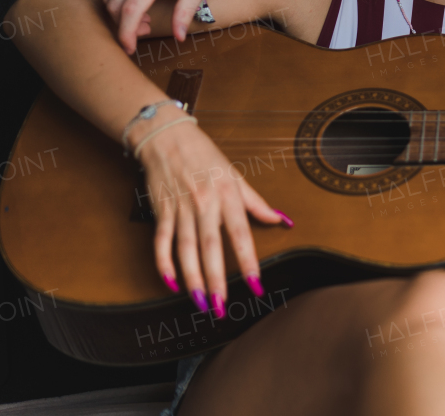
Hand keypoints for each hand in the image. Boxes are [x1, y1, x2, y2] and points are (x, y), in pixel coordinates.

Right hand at [133, 109, 286, 313]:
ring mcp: (181, 208)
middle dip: (216, 279)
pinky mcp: (161, 211)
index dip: (248, 260)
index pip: (241, 233)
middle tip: (221, 306)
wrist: (168, 138)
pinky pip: (161, 241)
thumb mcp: (236, 176)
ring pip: (185, 248)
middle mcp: (205, 203)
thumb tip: (283, 220)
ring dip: (191, 277)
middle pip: (210, 247)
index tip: (255, 284)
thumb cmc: (206, 157)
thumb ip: (257, 203)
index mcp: (228, 195)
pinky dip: (163, 262)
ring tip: (199, 302)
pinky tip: (170, 283)